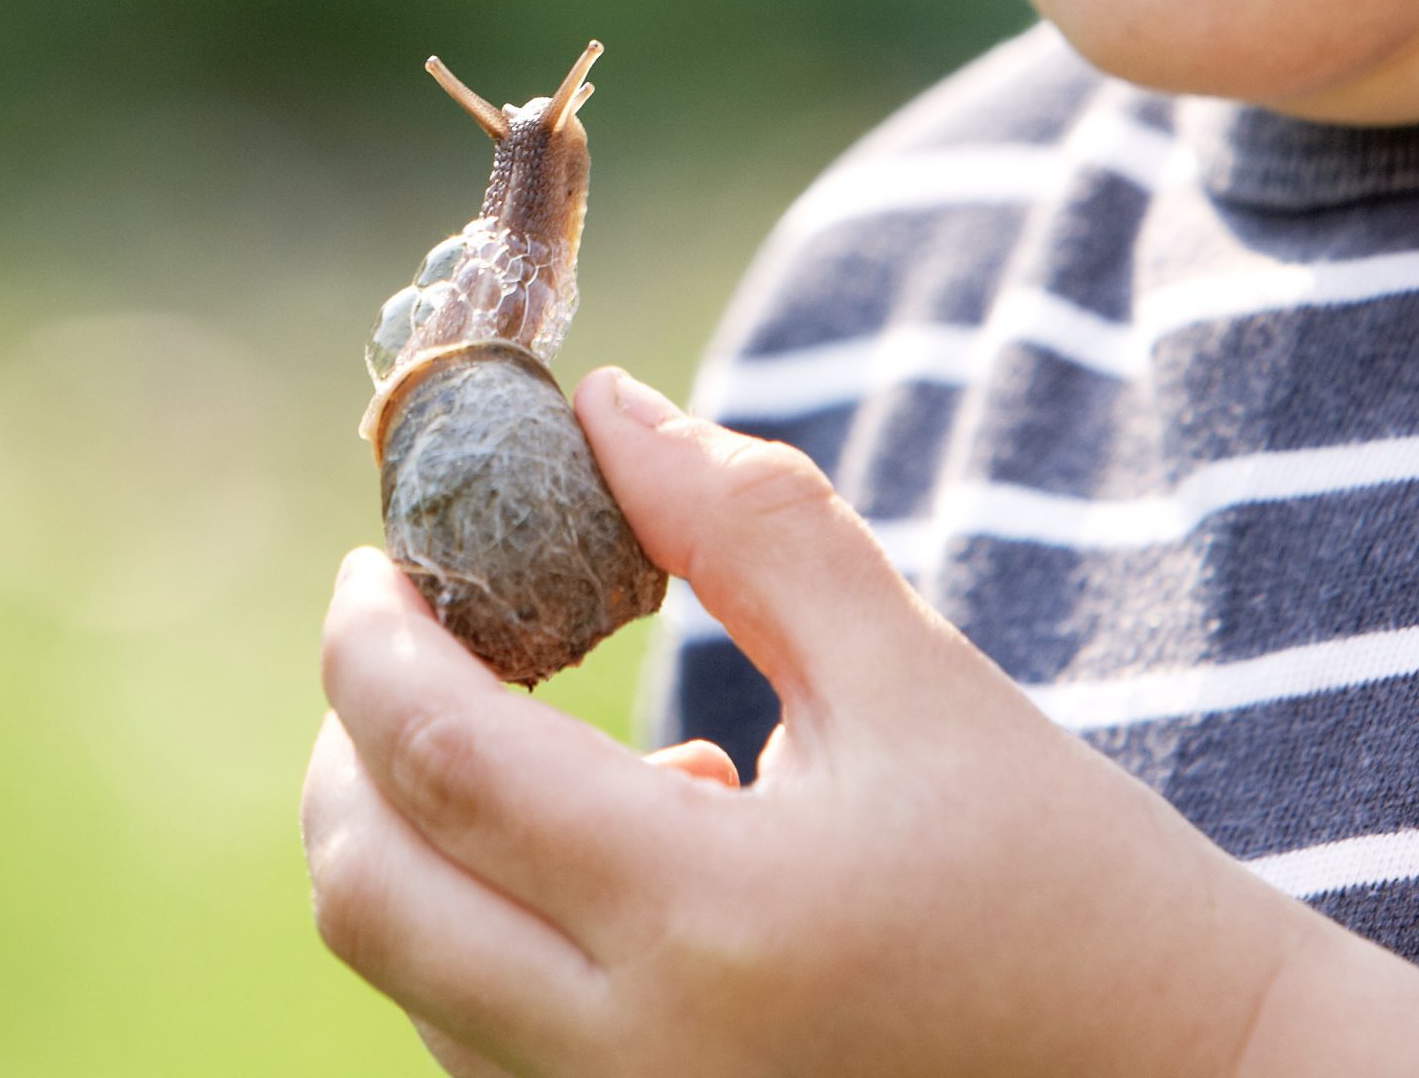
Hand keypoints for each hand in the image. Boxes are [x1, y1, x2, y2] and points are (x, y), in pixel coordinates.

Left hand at [304, 370, 1418, 1077]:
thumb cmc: (1065, 874)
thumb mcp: (916, 676)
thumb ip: (752, 526)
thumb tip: (603, 406)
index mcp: (711, 921)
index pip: (445, 765)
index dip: (374, 641)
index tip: (377, 557)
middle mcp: (636, 1069)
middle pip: (370, 897)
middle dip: (352, 742)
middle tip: (409, 634)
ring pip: (415, 983)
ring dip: (423, 838)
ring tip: (559, 744)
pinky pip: (485, 1054)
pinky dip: (487, 939)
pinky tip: (632, 863)